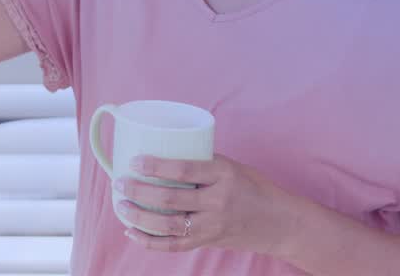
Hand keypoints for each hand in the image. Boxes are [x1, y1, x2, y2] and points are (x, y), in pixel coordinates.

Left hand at [115, 154, 300, 255]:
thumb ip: (201, 163)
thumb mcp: (232, 166)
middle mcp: (218, 201)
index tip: (135, 161)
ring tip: (121, 206)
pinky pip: (174, 245)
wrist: (280, 222)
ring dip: (140, 217)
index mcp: (224, 174)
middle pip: (171, 200)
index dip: (157, 166)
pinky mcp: (208, 242)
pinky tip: (132, 232)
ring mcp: (213, 225)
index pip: (185, 170)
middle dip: (140, 192)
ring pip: (169, 226)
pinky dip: (150, 241)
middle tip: (119, 182)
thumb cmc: (253, 187)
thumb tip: (163, 153)